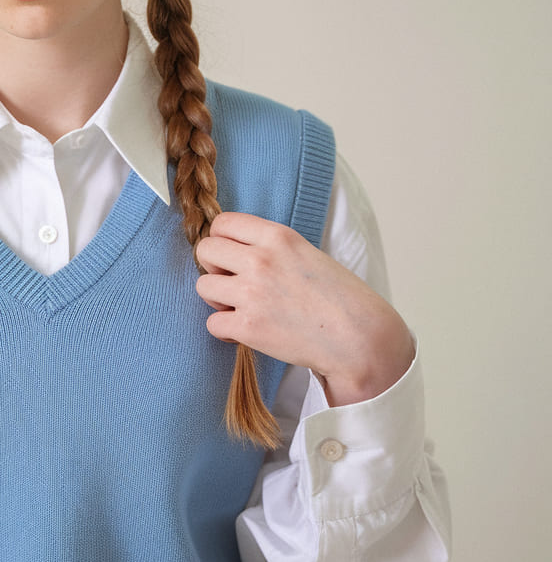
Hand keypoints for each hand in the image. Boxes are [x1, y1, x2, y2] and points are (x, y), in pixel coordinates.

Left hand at [194, 212, 414, 405]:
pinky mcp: (249, 326)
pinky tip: (247, 331)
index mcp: (277, 236)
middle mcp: (260, 260)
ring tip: (241, 307)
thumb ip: (269, 246)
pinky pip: (213, 323)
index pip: (222, 223)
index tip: (233, 256)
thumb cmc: (337, 297)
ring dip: (218, 298)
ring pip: (203, 286)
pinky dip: (226, 330)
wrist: (359, 338)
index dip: (222, 240)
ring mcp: (252, 293)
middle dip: (214, 266)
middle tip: (233, 282)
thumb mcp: (305, 252)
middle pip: (205, 250)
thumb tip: (232, 248)